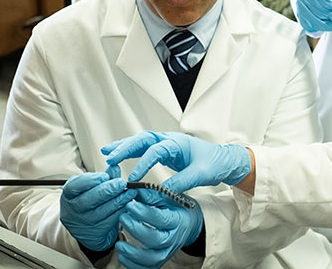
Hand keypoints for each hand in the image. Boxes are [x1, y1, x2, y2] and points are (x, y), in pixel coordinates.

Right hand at [59, 165, 135, 251]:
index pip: (75, 186)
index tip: (105, 176)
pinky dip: (121, 211)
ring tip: (131, 192)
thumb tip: (114, 167)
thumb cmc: (88, 200)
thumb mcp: (91, 187)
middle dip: (108, 190)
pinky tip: (129, 204)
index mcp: (69, 195)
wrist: (85, 226)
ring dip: (119, 201)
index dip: (90, 180)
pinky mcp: (95, 233)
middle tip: (122, 183)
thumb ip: (103, 177)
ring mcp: (83, 223)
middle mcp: (73, 210)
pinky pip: (110, 221)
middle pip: (89, 200)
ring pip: (102, 211)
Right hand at [102, 131, 250, 193]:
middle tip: (110, 157)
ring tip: (107, 153)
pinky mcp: (164, 151)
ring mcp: (166, 144)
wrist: (224, 161)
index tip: (134, 178)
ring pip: (141, 142)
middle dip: (126, 147)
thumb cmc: (215, 164)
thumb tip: (161, 193)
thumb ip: (181, 183)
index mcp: (179, 143)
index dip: (144, 163)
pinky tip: (119, 155)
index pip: (156, 150)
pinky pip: (144, 148)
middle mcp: (170, 140)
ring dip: (124, 147)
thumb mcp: (200, 175)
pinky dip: (130, 151)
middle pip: (144, 139)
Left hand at [116, 188, 203, 268]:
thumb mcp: (169, 197)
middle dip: (136, 229)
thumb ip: (152, 195)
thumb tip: (134, 189)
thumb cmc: (178, 209)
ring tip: (119, 244)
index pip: (160, 219)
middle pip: (155, 240)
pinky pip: (148, 268)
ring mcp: (168, 251)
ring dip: (133, 253)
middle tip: (123, 217)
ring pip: (152, 259)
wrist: (190, 224)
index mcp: (178, 220)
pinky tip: (123, 255)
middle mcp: (174, 238)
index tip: (130, 205)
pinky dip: (133, 265)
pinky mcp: (161, 260)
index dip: (144, 213)